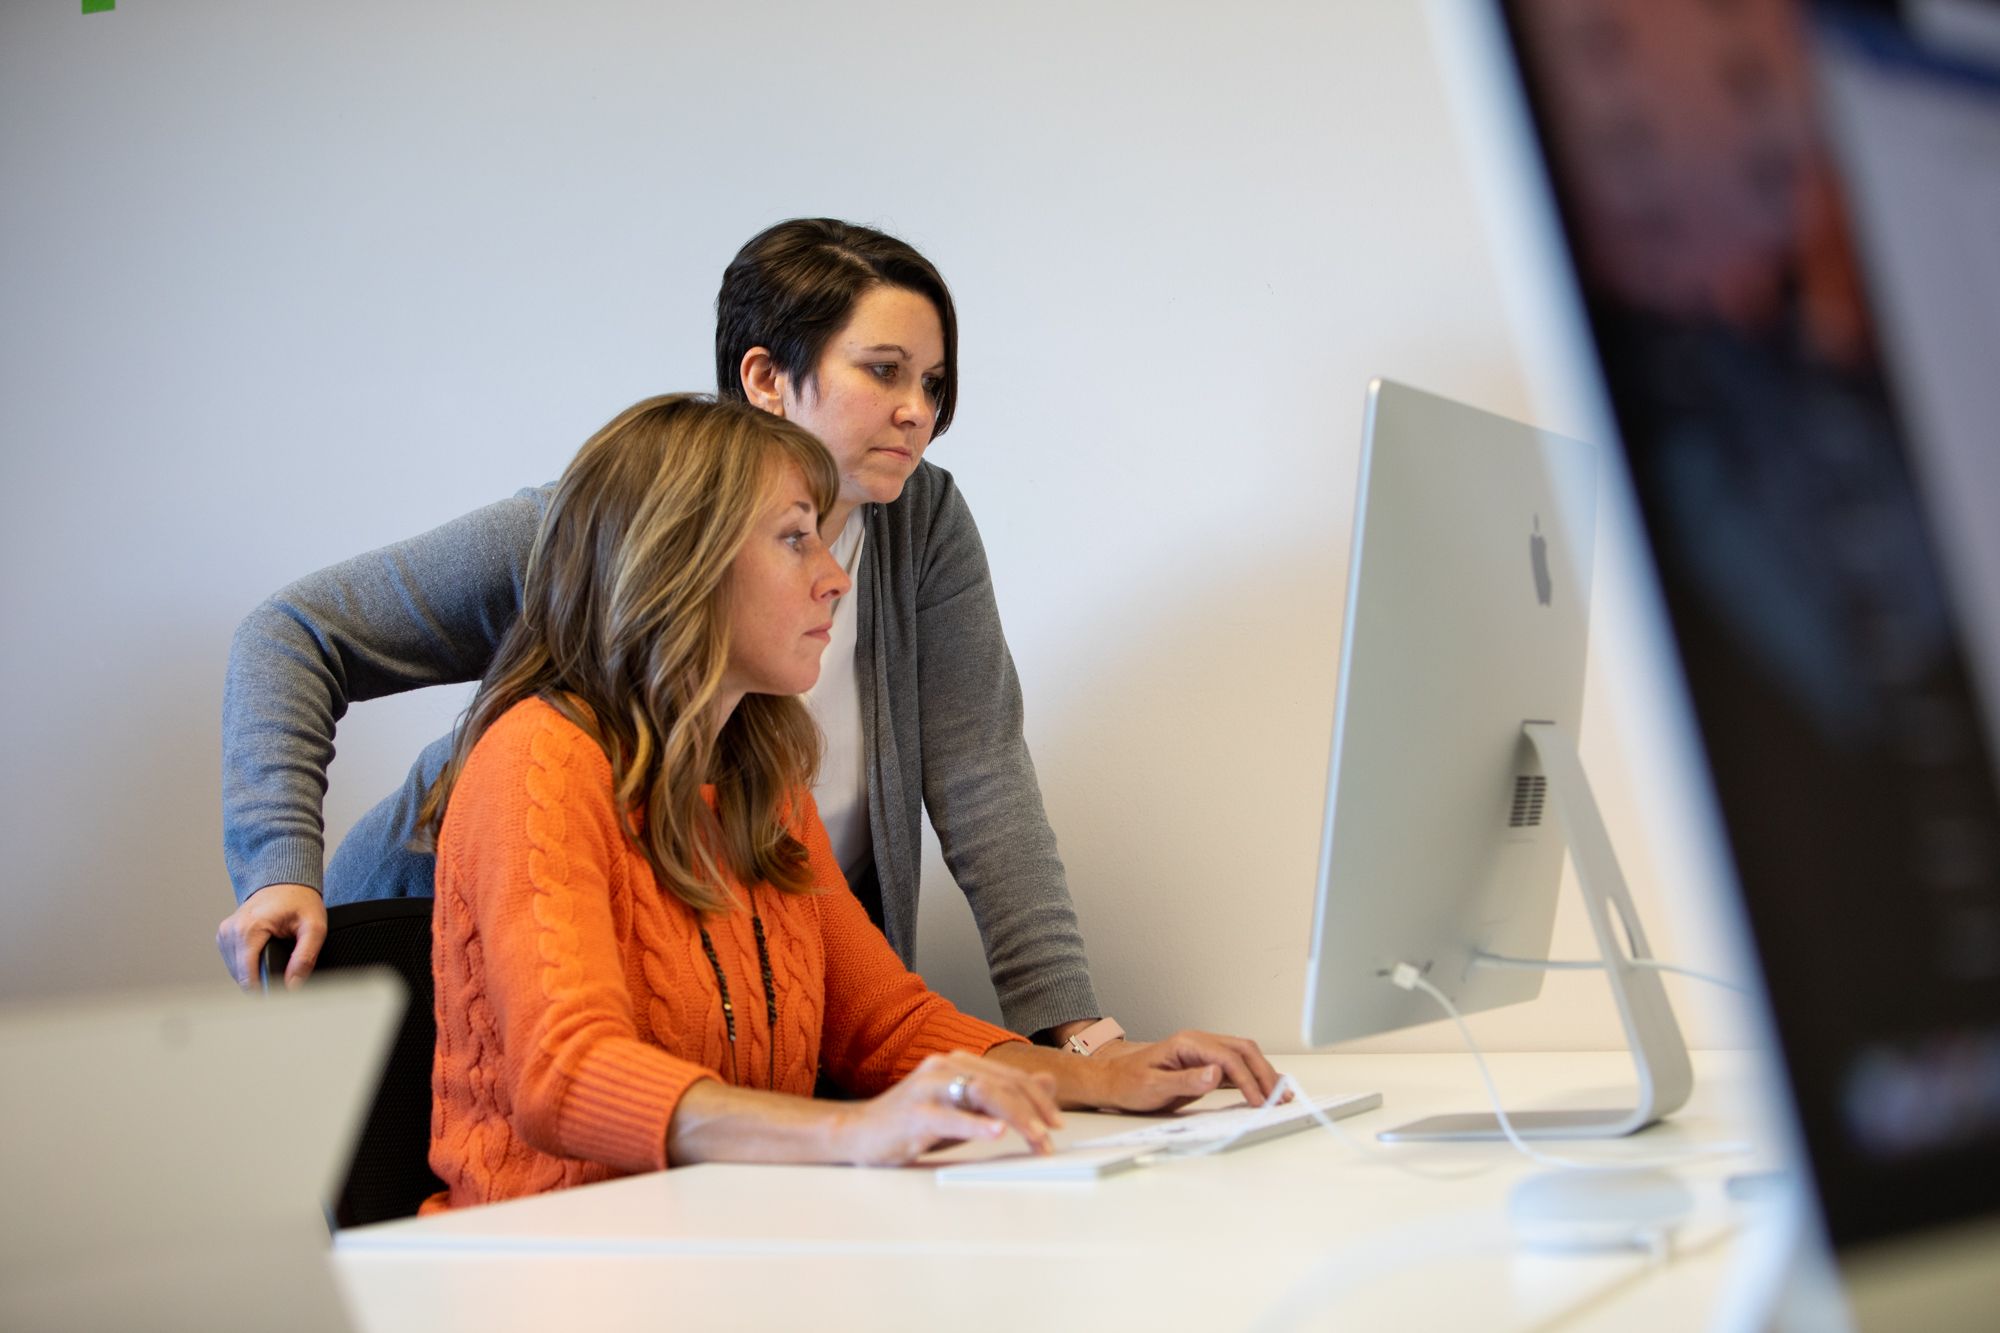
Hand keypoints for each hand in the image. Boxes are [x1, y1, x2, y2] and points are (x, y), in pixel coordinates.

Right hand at [215, 883, 326, 990]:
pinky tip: (264, 959)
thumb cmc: (300, 900)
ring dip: (255, 974)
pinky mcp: (224, 936)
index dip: (264, 991)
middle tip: (285, 977)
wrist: (287, 882)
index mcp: (248, 929)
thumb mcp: (314, 927)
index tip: (279, 997)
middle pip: (241, 976)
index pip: (247, 977)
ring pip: (236, 972)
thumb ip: (305, 957)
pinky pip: (234, 962)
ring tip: (276, 964)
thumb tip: (293, 985)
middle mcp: (231, 931)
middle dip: (263, 981)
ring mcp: (224, 933)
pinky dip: (249, 966)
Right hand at [833, 1052, 1063, 1165]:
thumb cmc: (911, 1123)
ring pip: (982, 1094)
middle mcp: (943, 1068)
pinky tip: (996, 1133)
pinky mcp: (913, 1114)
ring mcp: (927, 1089)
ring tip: (1035, 1138)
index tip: (1057, 1124)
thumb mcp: (963, 1109)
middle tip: (1051, 1138)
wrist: (857, 1133)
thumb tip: (1046, 1083)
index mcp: (956, 1063)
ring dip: (1015, 1118)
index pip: (1008, 1076)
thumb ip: (1001, 1096)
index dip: (1038, 1098)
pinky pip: (950, 1117)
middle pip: (1001, 1083)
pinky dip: (976, 1125)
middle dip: (1033, 1111)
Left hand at [1086, 1029, 1285, 1113]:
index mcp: (1188, 1043)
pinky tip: (1264, 1089)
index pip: (1228, 1058)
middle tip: (1278, 1097)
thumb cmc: (1128, 1082)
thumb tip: (1216, 1074)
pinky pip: (1236, 1066)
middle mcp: (1199, 1043)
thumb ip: (1186, 1080)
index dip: (1247, 1079)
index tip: (1258, 1100)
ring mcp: (1204, 1052)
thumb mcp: (1153, 1085)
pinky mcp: (1205, 1065)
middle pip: (1243, 1050)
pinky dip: (1253, 1077)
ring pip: (1244, 1055)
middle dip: (1264, 1073)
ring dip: (1263, 1073)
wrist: (1113, 1080)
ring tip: (1280, 1094)